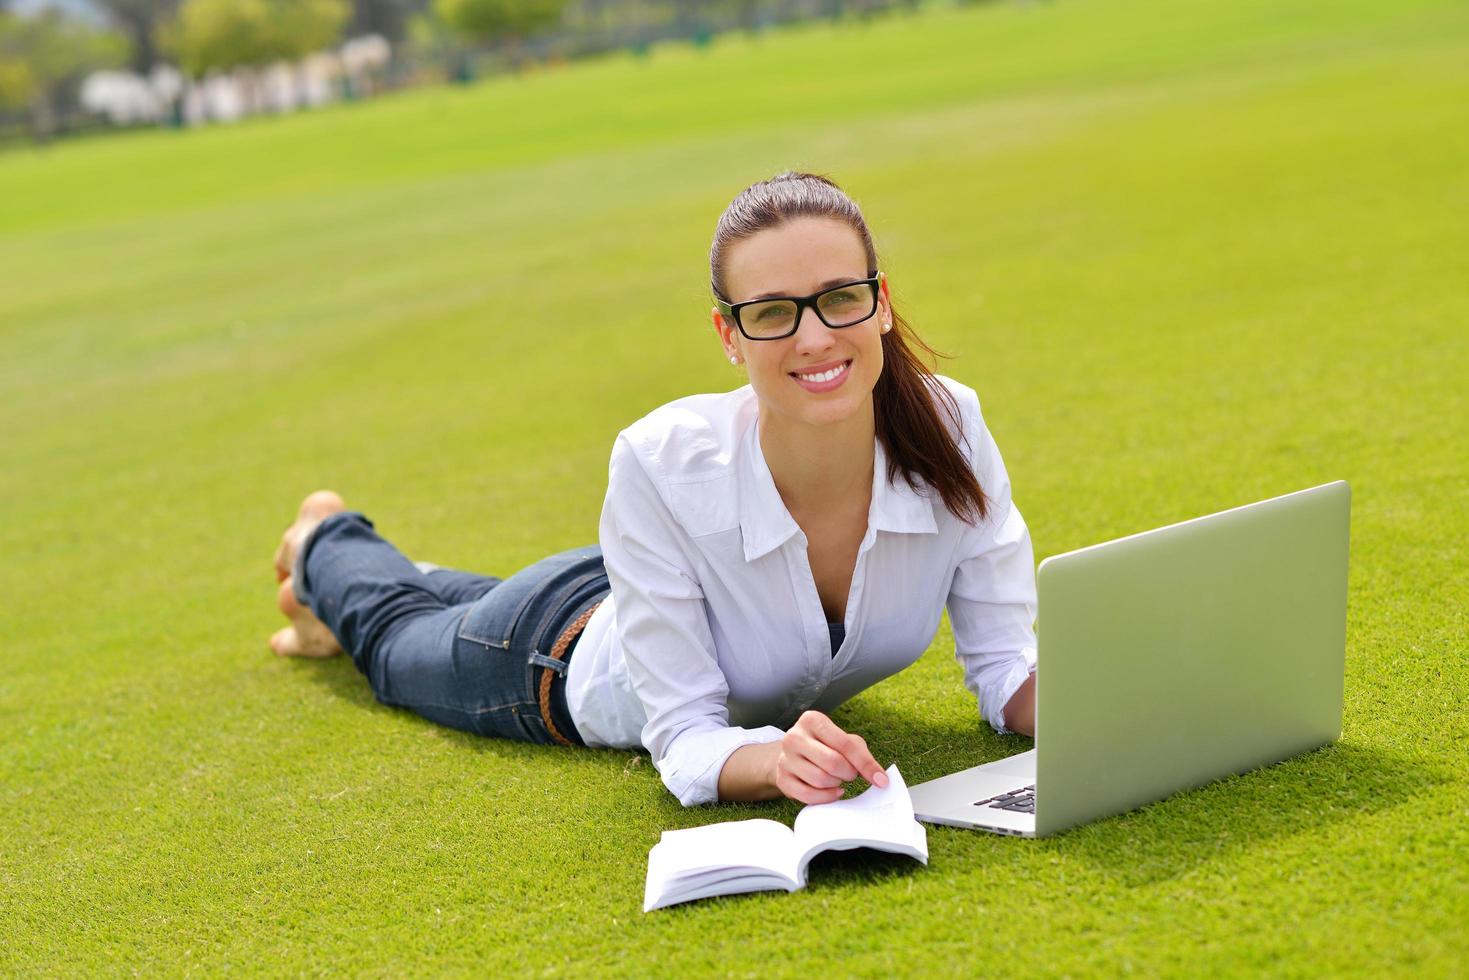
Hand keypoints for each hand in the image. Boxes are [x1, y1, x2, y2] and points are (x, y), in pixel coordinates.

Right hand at [772, 710, 888, 804]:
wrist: (794, 754)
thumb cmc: (824, 745)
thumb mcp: (843, 740)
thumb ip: (861, 754)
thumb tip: (880, 778)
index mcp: (811, 720)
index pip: (845, 744)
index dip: (866, 764)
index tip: (881, 780)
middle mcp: (794, 737)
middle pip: (832, 763)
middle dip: (849, 773)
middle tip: (850, 774)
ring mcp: (785, 759)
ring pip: (820, 780)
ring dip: (836, 784)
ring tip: (836, 778)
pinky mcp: (782, 779)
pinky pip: (808, 796)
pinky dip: (826, 797)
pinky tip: (833, 792)